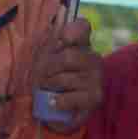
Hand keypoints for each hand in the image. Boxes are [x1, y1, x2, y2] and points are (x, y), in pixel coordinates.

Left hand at [31, 11, 101, 129]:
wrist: (62, 112)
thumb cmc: (53, 82)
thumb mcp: (47, 59)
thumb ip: (51, 43)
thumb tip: (63, 36)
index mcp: (82, 44)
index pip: (81, 26)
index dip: (69, 31)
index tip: (61, 41)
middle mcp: (94, 58)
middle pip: (67, 57)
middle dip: (48, 69)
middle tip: (40, 78)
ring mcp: (97, 78)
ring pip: (64, 78)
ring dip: (49, 87)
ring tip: (46, 91)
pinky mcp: (95, 97)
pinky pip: (69, 98)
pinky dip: (58, 102)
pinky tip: (54, 103)